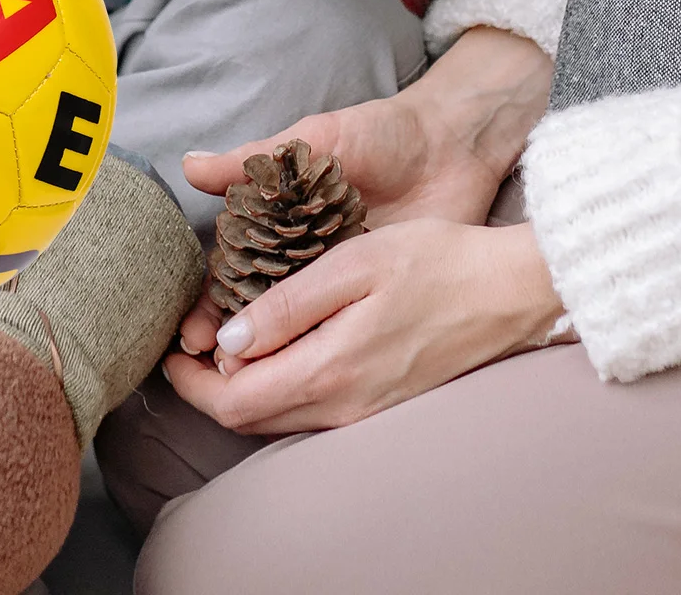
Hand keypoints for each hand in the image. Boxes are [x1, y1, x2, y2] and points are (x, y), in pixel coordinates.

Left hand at [162, 220, 563, 434]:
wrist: (510, 291)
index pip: (233, 404)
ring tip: (222, 338)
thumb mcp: (352, 265)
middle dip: (207, 387)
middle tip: (187, 342)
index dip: (190, 381)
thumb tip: (227, 339)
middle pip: (248, 419)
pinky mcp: (379, 403)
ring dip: (240, 388)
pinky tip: (274, 345)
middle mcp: (343, 406)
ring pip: (277, 418)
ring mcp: (364, 411)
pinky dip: (277, 385)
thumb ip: (286, 306)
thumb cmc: (434, 261)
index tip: (170, 347)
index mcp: (329, 371)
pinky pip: (309, 409)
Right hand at [177, 26, 552, 354]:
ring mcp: (339, 280)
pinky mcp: (375, 295)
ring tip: (242, 388)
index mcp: (277, 221)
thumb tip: (189, 165)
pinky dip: (318, 355)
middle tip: (207, 374)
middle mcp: (301, 256)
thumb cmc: (379, 134)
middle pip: (253, 310)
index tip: (188, 337)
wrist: (451, 145)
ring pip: (293, 331)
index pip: (230, 271)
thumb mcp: (314, 139)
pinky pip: (341, 332)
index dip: (207, 304)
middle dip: (227, 346)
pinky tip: (301, 379)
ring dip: (266, 359)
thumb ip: (253, 157)